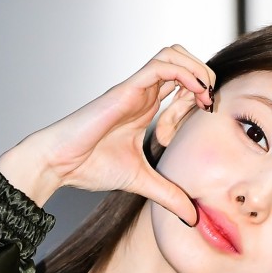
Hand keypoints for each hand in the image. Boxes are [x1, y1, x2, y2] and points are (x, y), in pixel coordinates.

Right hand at [0, 45, 214, 222]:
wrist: (60, 163)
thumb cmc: (90, 166)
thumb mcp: (142, 182)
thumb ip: (169, 195)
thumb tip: (192, 218)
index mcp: (145, 108)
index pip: (181, 83)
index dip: (200, 92)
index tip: (210, 113)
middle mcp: (142, 93)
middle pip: (180, 60)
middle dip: (203, 73)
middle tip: (211, 100)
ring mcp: (134, 89)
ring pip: (172, 54)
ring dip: (196, 68)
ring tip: (206, 93)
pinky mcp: (126, 89)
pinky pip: (160, 66)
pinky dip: (184, 73)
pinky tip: (196, 91)